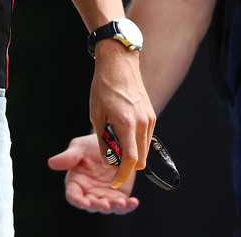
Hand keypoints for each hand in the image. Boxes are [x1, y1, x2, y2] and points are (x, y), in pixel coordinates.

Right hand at [48, 134, 138, 213]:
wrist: (111, 143)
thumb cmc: (91, 145)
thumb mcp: (78, 147)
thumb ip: (68, 157)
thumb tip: (51, 163)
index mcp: (76, 182)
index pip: (73, 195)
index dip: (78, 201)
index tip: (84, 203)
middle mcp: (89, 191)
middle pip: (91, 204)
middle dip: (98, 206)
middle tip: (105, 204)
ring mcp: (104, 194)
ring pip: (107, 207)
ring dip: (114, 207)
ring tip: (121, 202)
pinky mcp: (119, 195)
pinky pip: (123, 205)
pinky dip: (128, 206)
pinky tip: (133, 202)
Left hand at [89, 44, 155, 188]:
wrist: (119, 64)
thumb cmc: (103, 88)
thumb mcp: (96, 114)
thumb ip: (103, 140)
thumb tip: (108, 162)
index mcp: (127, 123)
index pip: (130, 159)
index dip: (123, 174)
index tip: (115, 182)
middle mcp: (143, 123)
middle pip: (140, 159)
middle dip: (127, 166)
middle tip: (110, 162)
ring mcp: (150, 119)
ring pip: (143, 150)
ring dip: (131, 154)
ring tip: (112, 144)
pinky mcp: (152, 116)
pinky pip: (145, 138)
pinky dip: (134, 143)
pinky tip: (121, 133)